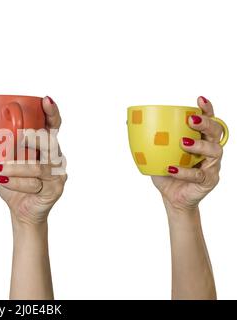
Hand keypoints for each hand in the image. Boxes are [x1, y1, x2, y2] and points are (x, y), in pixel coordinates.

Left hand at [0, 96, 66, 225]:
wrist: (21, 210)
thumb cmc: (13, 182)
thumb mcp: (2, 161)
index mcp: (45, 145)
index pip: (53, 125)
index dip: (51, 112)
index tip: (45, 100)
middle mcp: (54, 156)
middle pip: (49, 142)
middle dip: (32, 139)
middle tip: (16, 139)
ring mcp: (57, 173)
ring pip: (38, 166)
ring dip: (16, 167)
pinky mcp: (55, 189)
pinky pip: (35, 183)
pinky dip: (16, 182)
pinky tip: (4, 181)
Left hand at [152, 96, 223, 213]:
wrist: (172, 197)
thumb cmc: (166, 172)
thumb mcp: (156, 153)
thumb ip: (149, 139)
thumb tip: (130, 122)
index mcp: (200, 139)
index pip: (209, 120)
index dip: (207, 109)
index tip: (199, 100)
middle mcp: (210, 150)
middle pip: (216, 132)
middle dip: (206, 123)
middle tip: (191, 120)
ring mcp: (212, 165)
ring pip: (214, 151)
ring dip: (199, 145)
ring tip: (183, 143)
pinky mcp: (208, 181)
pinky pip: (198, 174)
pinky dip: (184, 171)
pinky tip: (171, 168)